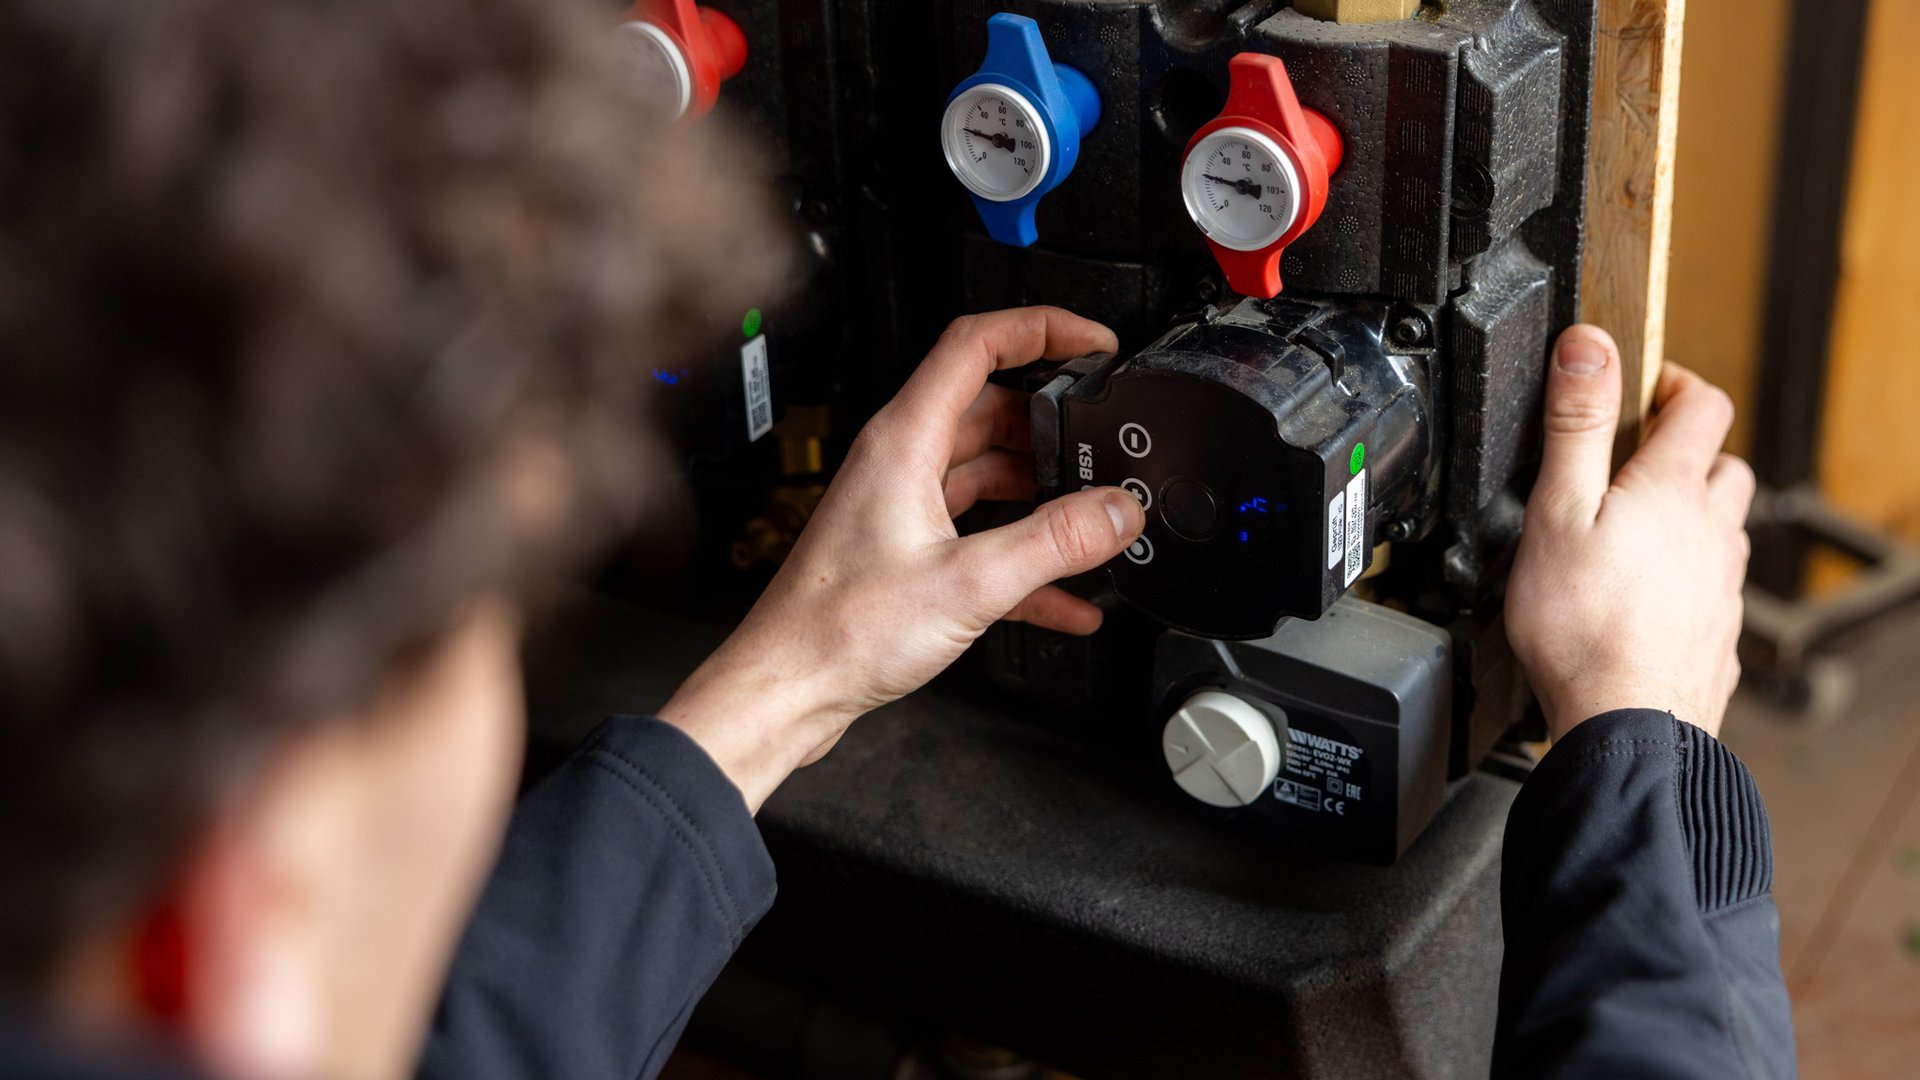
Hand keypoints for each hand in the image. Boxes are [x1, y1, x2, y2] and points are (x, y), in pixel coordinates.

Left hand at [660, 307, 1146, 809]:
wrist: (789, 690)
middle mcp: (900, 462)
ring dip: (1043, 493)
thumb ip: (1053, 542)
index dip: (1042, 329)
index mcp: (904, 441)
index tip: (1093, 343)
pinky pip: (981, 534)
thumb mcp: (968, 583)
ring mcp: (902, 506)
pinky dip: (1025, 556)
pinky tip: (1066, 597)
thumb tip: (1115, 510)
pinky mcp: (908, 552)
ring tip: (1094, 518)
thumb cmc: (839, 631)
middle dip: (1055, 426)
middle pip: (992, 410)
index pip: (976, 344)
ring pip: (989, 472)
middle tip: (1105, 444)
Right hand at [1506, 325, 1753, 741]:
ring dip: (1690, 515)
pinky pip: (1712, 586)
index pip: (1702, 404)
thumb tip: (1590, 345)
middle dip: (1685, 451)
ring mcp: (1721, 585)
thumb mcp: (1558, 508)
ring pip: (1722, 529)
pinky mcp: (1718, 633)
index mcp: (1672, 490)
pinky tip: (1644, 598)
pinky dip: (1686, 576)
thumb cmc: (1583, 626)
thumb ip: (1576, 423)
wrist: (1625, 723)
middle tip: (1635, 461)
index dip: (1674, 383)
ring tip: (1635, 532)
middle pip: (1723, 466)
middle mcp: (1712, 532)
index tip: (1642, 389)